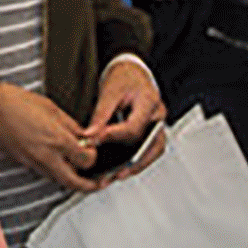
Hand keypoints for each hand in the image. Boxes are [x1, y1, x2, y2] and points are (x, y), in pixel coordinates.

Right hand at [0, 83, 100, 192]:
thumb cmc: (17, 103)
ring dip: (73, 180)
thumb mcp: (52, 108)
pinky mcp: (24, 164)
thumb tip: (84, 136)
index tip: (93, 149)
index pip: (86, 160)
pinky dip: (57, 173)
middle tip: (98, 182)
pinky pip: (46, 174)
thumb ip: (71, 126)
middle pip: (75, 183)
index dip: (94, 156)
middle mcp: (47, 156)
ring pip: (60, 181)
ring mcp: (34, 163)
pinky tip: (61, 164)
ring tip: (81, 173)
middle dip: (90, 185)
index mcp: (57, 139)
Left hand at [86, 60, 166, 182]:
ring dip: (139, 164)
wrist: (131, 71)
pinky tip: (122, 167)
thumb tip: (89, 136)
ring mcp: (157, 124)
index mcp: (150, 100)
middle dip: (135, 161)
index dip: (114, 136)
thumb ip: (100, 115)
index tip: (96, 140)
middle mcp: (158, 114)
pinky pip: (149, 149)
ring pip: (154, 150)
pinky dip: (138, 159)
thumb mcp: (109, 92)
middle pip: (153, 145)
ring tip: (119, 175)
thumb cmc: (124, 78)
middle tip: (117, 173)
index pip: (134, 126)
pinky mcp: (152, 131)